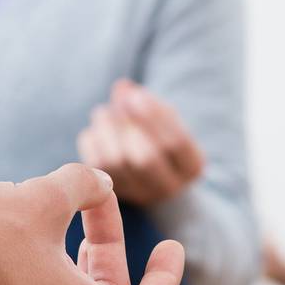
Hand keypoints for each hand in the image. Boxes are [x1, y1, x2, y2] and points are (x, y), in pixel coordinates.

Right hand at [0, 163, 184, 284]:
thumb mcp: (46, 195)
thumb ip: (85, 184)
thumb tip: (98, 184)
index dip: (167, 274)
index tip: (170, 246)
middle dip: (106, 251)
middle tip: (96, 207)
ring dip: (73, 265)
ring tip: (56, 219)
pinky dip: (43, 284)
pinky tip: (22, 245)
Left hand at [76, 79, 204, 206]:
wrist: (154, 179)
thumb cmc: (162, 138)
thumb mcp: (166, 119)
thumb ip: (148, 102)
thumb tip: (122, 88)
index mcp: (192, 166)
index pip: (175, 143)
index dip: (152, 117)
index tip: (134, 96)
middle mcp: (168, 187)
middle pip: (145, 159)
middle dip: (127, 125)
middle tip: (117, 102)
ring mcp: (139, 195)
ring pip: (116, 162)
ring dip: (105, 129)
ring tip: (103, 112)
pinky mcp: (113, 196)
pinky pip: (96, 166)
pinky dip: (92, 141)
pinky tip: (97, 131)